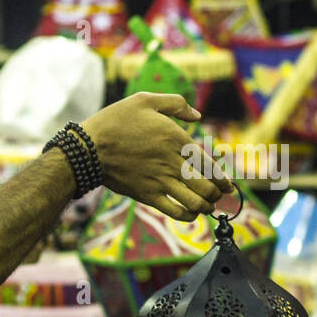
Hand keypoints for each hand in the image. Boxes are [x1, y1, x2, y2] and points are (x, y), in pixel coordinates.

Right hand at [81, 93, 233, 220]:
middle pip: (208, 187)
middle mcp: (173, 162)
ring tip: (206, 205)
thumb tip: (197, 115)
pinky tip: (189, 213)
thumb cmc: (116, 121)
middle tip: (216, 195)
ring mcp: (160, 181)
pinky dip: (188, 216)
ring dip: (206, 206)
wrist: (88, 147)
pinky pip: (176, 212)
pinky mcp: (147, 195)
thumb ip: (176, 104)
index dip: (224, 179)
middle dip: (217, 194)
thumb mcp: (145, 100)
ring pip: (196, 202)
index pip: (210, 164)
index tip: (228, 186)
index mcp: (176, 139)